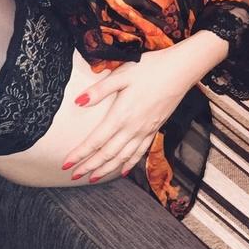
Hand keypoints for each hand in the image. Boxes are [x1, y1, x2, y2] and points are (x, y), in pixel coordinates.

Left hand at [61, 45, 196, 180]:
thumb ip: (99, 90)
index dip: (80, 154)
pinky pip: (139, 153)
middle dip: (89, 167)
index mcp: (121, 116)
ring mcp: (144, 131)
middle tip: (74, 175)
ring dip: (106, 170)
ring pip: (122, 158)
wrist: (181, 71)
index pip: (95, 141)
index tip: (66, 164)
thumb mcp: (122, 75)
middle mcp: (132, 128)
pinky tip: (123, 171)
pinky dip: (129, 164)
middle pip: (107, 154)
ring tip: (93, 179)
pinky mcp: (154, 130)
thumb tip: (78, 101)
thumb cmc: (151, 69)